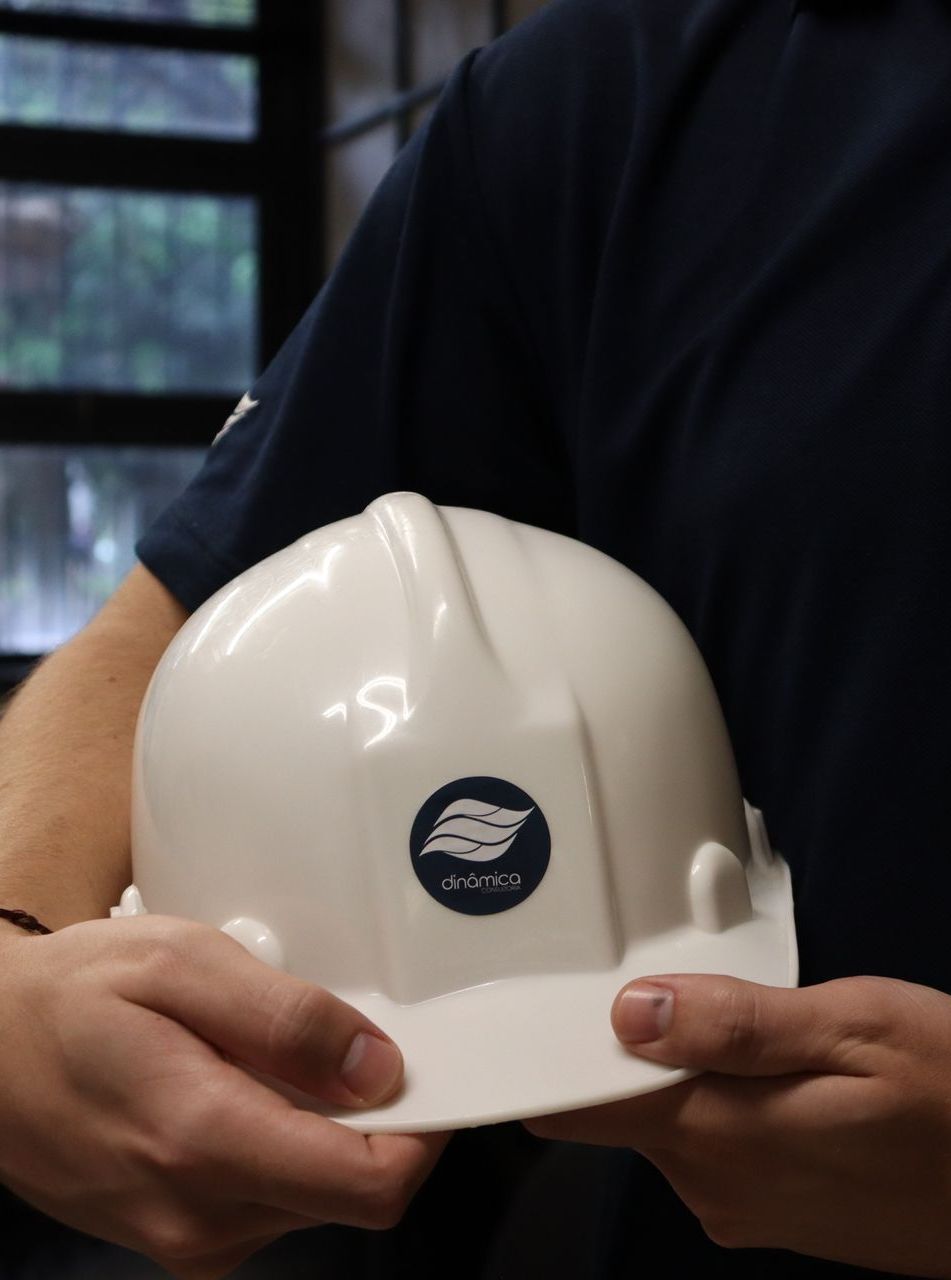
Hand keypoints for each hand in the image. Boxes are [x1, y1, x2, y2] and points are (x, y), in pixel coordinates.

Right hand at [0, 917, 446, 1279]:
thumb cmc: (71, 997)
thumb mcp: (180, 963)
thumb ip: (285, 1018)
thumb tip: (380, 1069)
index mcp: (205, 1143)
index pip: (370, 1185)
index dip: (424, 1129)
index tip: (426, 1069)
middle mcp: (203, 1216)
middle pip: (353, 1190)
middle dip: (373, 1117)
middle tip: (338, 1036)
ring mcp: (191, 1237)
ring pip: (318, 1196)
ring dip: (324, 1127)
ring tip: (270, 1054)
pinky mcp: (184, 1236)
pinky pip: (274, 1197)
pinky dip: (285, 1142)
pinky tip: (243, 1084)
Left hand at [525, 973, 950, 1275]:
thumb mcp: (856, 1028)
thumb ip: (736, 1022)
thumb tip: (629, 1012)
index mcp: (719, 1133)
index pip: (580, 1107)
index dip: (548, 1054)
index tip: (531, 1002)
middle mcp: (712, 1184)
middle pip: (618, 1107)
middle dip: (624, 1046)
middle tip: (661, 977)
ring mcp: (741, 1208)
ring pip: (664, 1122)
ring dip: (677, 1070)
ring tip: (732, 1017)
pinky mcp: (769, 1213)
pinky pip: (708, 1146)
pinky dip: (715, 1100)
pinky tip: (765, 1066)